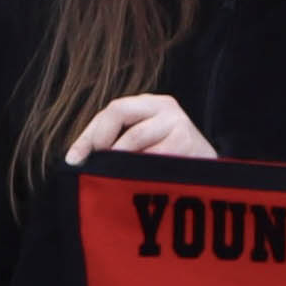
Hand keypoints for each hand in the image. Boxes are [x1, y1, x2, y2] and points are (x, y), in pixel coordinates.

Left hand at [67, 95, 215, 163]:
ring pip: (132, 139)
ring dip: (118, 161)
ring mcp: (178, 122)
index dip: (88, 136)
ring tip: (114, 177)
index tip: (73, 161)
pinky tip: (137, 183)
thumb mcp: (142, 145)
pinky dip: (139, 172)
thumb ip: (114, 144)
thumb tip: (75, 161)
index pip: (110, 111)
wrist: (211, 177)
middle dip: (100, 140)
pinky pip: (151, 158)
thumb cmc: (169, 162)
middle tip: (94, 165)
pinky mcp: (188, 142)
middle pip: (118, 111)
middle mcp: (164, 106)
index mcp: (149, 103)